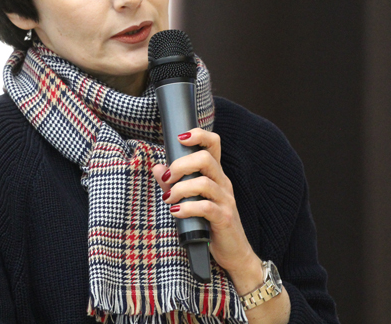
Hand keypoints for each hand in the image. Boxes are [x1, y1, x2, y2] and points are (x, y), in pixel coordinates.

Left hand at [151, 128, 260, 292]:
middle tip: (167, 178)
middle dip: (181, 164)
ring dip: (180, 189)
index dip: (199, 135)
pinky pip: (206, 207)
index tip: (180, 138)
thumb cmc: (208, 224)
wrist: (233, 254)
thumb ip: (173, 183)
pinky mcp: (225, 219)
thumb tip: (157, 167)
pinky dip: (187, 208)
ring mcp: (226, 200)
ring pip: (204, 183)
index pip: (214, 144)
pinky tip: (176, 212)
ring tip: (169, 199)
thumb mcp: (190, 200)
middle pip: (206, 158)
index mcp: (216, 175)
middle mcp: (223, 183)